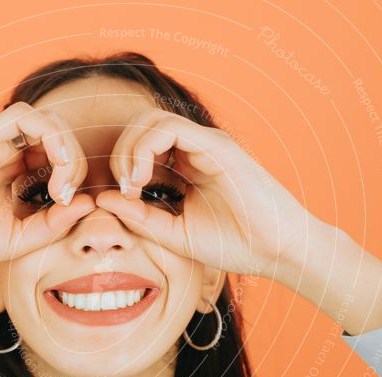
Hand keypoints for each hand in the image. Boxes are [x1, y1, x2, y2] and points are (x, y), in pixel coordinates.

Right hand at [0, 102, 93, 276]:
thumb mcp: (21, 239)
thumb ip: (55, 223)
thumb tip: (89, 202)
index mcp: (16, 175)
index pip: (60, 157)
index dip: (76, 175)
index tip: (70, 207)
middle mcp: (7, 154)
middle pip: (59, 135)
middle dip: (75, 162)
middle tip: (67, 196)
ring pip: (48, 120)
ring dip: (66, 147)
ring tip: (62, 184)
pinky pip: (24, 116)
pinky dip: (50, 134)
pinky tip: (55, 169)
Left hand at [97, 108, 325, 279]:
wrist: (278, 251)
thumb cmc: (235, 244)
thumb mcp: (174, 233)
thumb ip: (139, 217)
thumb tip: (103, 199)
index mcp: (187, 166)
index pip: (141, 146)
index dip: (121, 166)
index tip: (123, 200)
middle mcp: (196, 149)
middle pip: (141, 126)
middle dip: (121, 154)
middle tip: (124, 190)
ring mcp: (206, 144)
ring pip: (151, 120)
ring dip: (130, 149)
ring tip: (132, 184)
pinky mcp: (216, 145)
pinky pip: (168, 128)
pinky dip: (145, 148)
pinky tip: (142, 179)